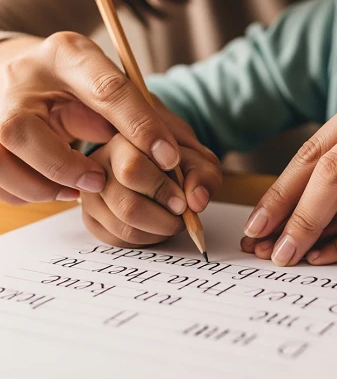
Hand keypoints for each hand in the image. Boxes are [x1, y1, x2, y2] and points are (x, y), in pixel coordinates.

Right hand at [0, 33, 189, 204]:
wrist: (22, 68)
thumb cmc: (75, 79)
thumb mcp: (106, 80)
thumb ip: (131, 111)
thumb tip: (158, 153)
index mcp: (67, 55)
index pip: (108, 90)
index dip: (140, 126)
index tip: (167, 157)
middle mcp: (20, 77)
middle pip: (22, 131)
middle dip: (66, 167)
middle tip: (100, 181)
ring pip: (0, 160)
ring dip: (43, 186)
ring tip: (80, 188)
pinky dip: (27, 192)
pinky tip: (56, 188)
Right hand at [82, 99, 221, 246]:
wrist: (162, 169)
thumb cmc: (178, 163)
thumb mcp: (198, 161)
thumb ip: (203, 175)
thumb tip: (196, 201)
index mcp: (124, 140)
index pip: (134, 168)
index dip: (161, 187)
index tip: (182, 199)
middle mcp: (99, 163)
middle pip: (129, 200)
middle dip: (164, 210)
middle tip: (182, 210)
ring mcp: (90, 191)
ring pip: (126, 222)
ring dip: (160, 228)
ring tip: (175, 219)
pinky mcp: (91, 217)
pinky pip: (120, 238)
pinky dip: (148, 238)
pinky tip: (158, 225)